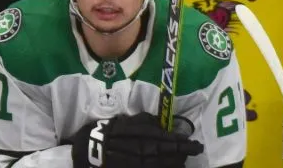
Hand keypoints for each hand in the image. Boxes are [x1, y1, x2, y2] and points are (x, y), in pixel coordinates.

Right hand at [70, 113, 203, 167]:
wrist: (87, 148)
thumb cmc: (106, 131)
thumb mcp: (121, 121)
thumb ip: (140, 121)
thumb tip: (159, 122)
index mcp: (127, 131)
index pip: (154, 134)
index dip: (172, 137)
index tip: (188, 138)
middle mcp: (128, 146)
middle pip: (157, 148)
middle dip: (178, 149)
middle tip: (196, 148)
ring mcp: (127, 160)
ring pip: (153, 162)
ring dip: (172, 161)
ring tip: (186, 159)